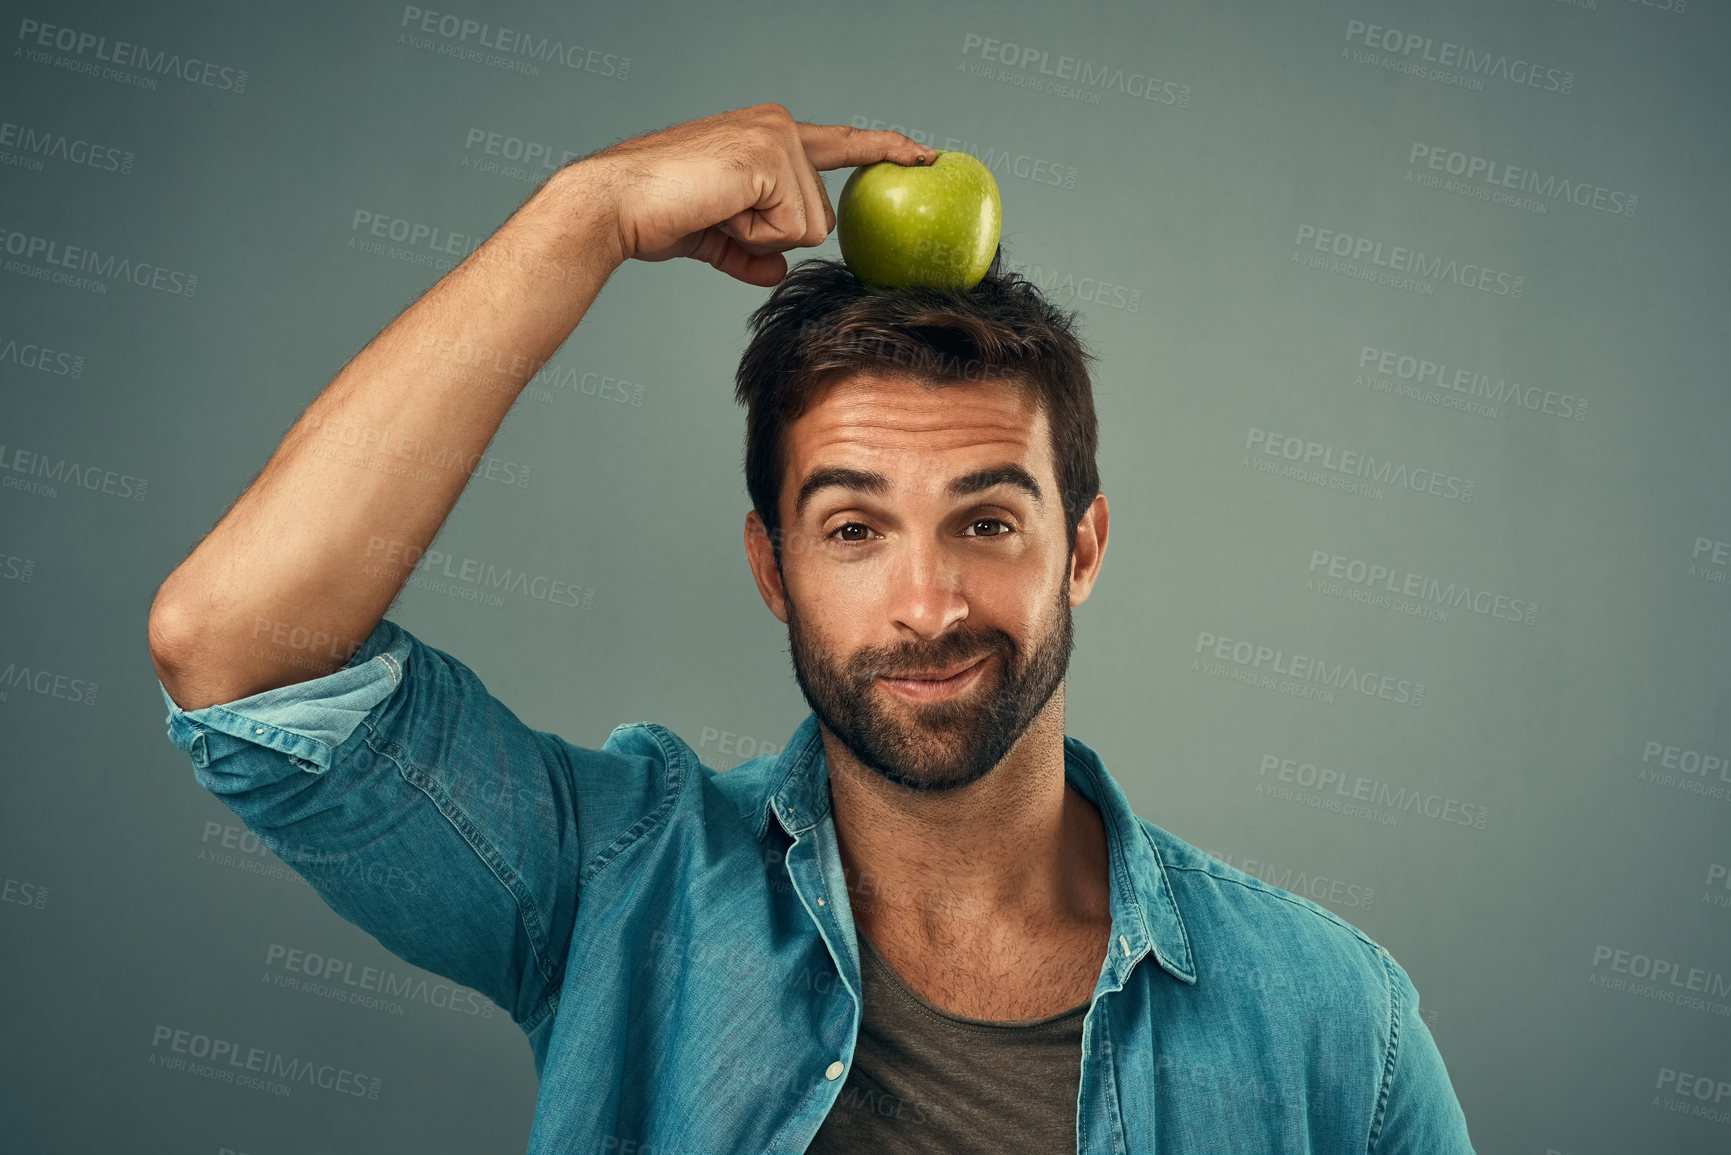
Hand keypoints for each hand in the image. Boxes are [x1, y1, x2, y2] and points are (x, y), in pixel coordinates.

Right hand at [577, 103, 934, 285]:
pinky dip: (753, 236)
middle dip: (774, 234)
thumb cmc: (658, 214)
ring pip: (809, 226)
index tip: (925, 156)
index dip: (884, 150)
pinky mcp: (769, 158)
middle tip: (720, 214)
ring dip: (761, 236)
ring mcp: (776, 137)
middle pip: (821, 215)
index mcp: (769, 134)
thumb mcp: (717, 236)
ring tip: (716, 210)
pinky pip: (790, 229)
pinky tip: (718, 209)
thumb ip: (753, 252)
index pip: (841, 145)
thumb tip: (778, 273)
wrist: (617, 204)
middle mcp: (779, 126)